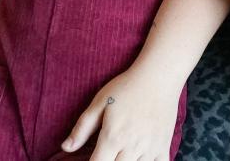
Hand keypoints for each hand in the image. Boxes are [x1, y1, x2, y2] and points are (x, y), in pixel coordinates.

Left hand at [62, 66, 179, 159]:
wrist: (158, 76)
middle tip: (106, 153)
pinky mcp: (164, 146)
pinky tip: (140, 159)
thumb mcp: (100, 102)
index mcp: (113, 137)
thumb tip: (65, 147)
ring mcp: (150, 148)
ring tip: (121, 154)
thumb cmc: (127, 87)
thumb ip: (82, 128)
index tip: (93, 157)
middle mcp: (132, 146)